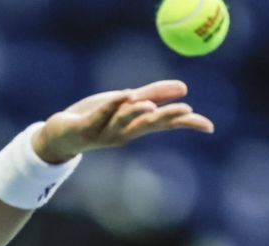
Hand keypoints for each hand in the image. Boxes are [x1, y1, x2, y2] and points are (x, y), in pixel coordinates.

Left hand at [32, 80, 214, 163]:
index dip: (186, 124)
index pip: (165, 125)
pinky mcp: (85, 129)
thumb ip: (152, 95)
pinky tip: (125, 95)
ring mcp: (104, 132)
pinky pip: (100, 116)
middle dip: (167, 118)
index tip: (209, 126)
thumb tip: (183, 88)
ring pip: (124, 121)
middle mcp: (123, 133)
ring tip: (152, 105)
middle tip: (186, 111)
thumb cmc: (95, 118)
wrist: (60, 135)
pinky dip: (112, 106)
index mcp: (135, 127)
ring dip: (137, 113)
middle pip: (148, 125)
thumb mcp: (125, 104)